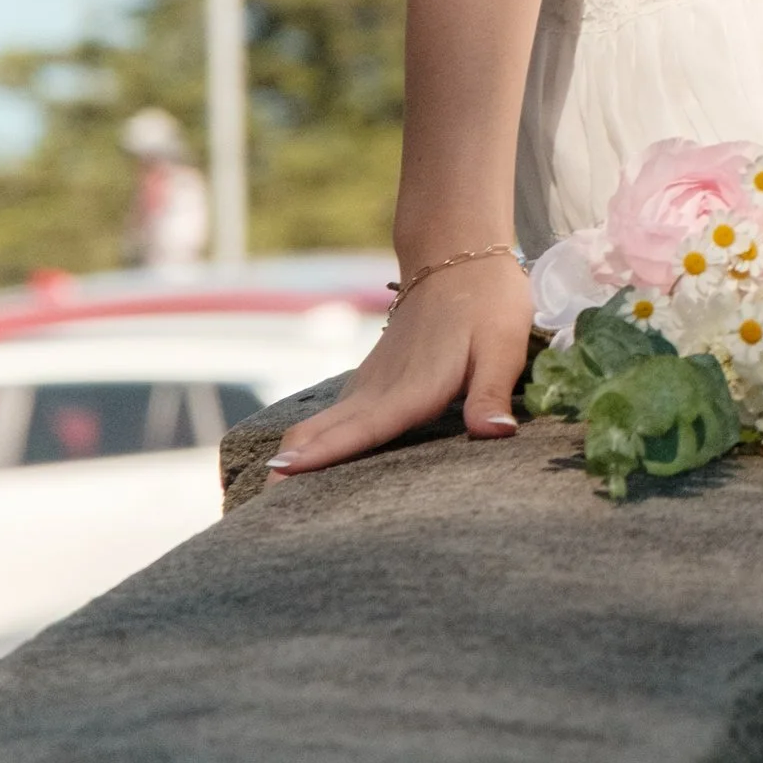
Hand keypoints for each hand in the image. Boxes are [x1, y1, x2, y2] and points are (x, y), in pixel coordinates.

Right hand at [267, 255, 538, 475]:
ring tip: (269, 492)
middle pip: (326, 430)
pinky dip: (311, 438)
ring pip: (323, 421)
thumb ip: (491, 394)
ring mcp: (372, 383)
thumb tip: (495, 434)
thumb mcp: (503, 347)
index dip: (324, 452)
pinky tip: (299, 457)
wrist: (459, 257)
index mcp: (413, 388)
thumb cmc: (487, 303)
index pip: (364, 428)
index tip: (282, 471)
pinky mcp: (373, 379)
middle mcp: (382, 389)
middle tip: (260, 505)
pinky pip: (334, 414)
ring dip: (297, 452)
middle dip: (293, 465)